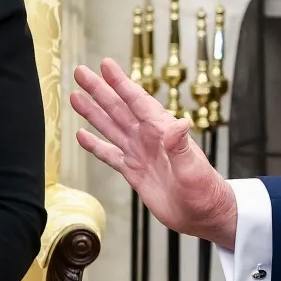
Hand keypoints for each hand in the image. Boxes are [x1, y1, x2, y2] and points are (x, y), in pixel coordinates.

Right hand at [72, 59, 236, 246]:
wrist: (202, 215)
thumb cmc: (205, 190)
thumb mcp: (194, 169)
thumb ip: (181, 147)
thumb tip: (181, 122)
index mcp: (163, 131)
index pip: (138, 101)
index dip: (121, 83)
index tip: (106, 65)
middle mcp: (148, 138)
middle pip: (119, 108)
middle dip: (100, 90)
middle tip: (81, 72)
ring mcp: (139, 153)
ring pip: (111, 127)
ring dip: (93, 112)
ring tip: (75, 96)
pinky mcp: (133, 171)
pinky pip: (109, 154)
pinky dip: (94, 145)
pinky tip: (81, 135)